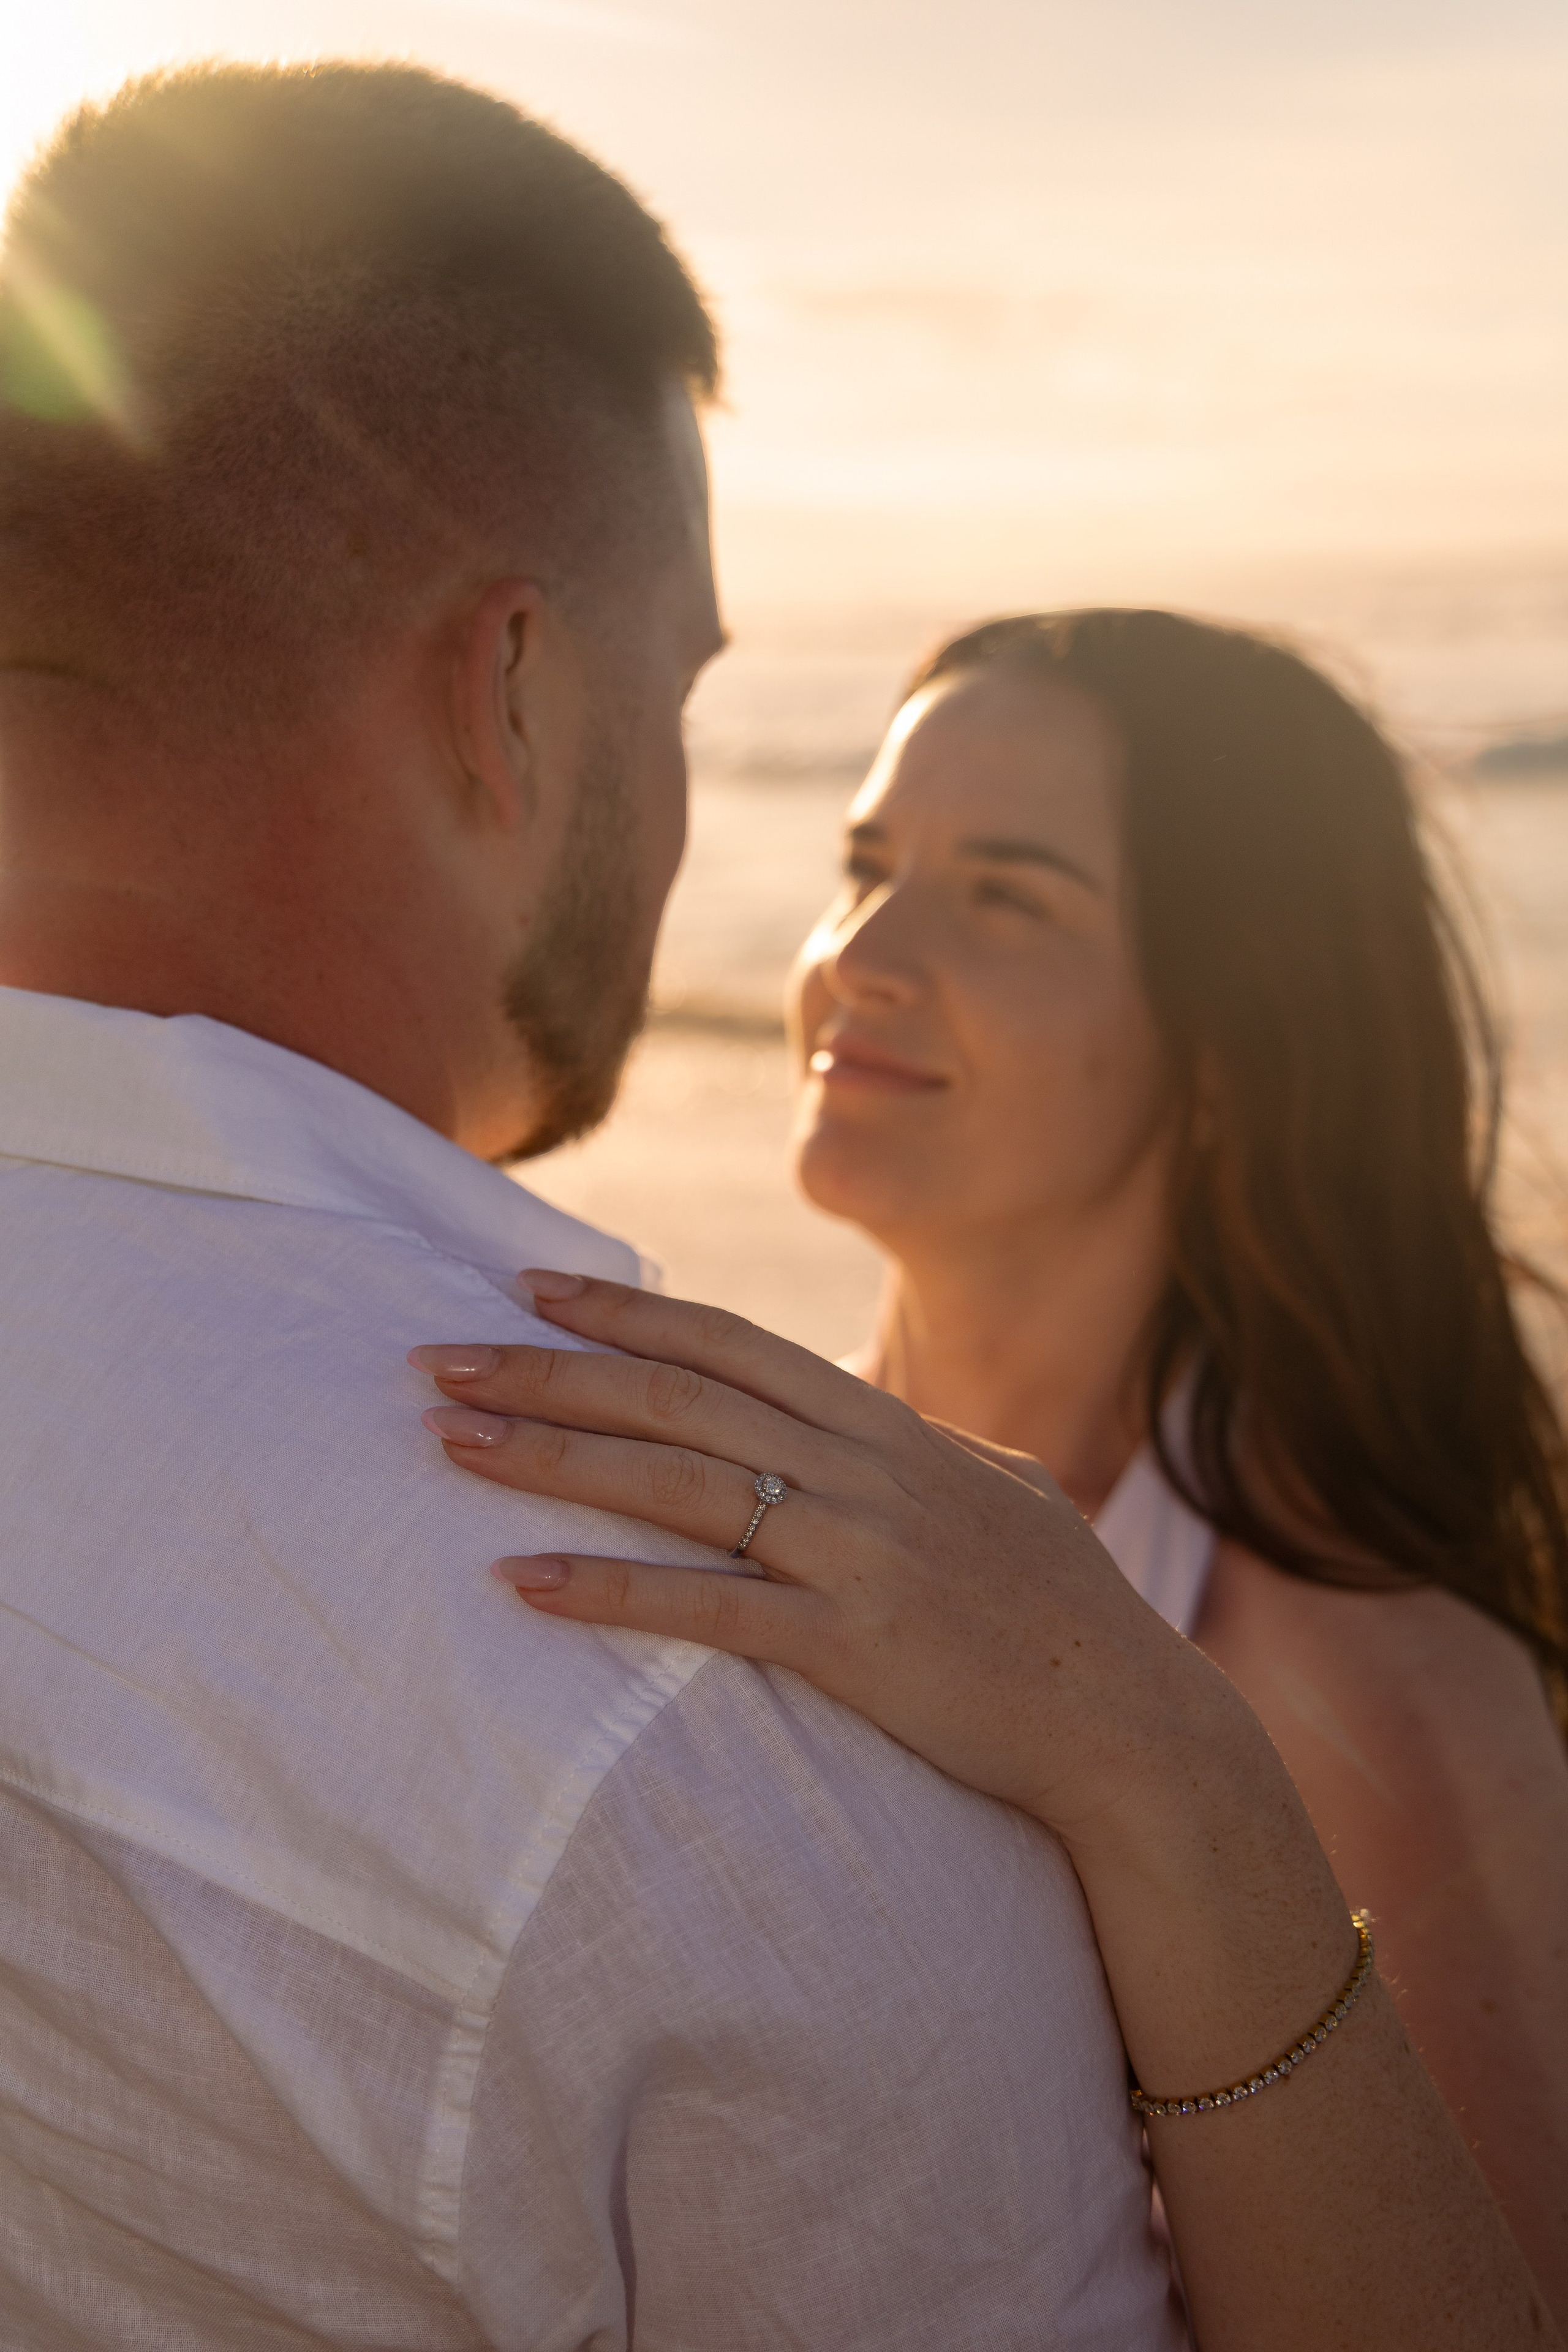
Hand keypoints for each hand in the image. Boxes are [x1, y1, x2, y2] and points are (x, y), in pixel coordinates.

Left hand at [411, 1268, 1219, 1841]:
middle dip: (549, 1370)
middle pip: (678, 1398)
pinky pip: (708, 1608)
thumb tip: (857, 1423)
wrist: (1130, 1719)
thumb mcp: (990, 1496)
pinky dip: (609, 1590)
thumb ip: (908, 1453)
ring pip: (676, 1482)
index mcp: (888, 1430)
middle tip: (438, 1355)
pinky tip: (523, 1581)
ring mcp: (857, 1553)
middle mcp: (864, 1471)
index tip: (528, 1290)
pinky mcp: (850, 1644)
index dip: (624, 1314)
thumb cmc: (1058, 1612)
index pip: (731, 1347)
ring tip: (451, 1440)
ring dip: (553, 1457)